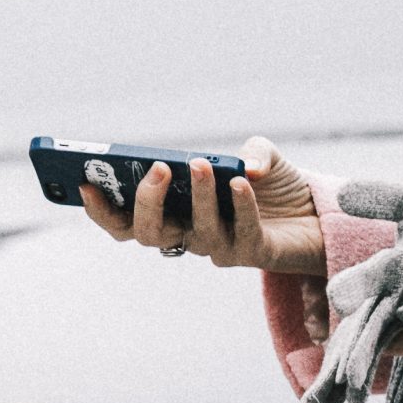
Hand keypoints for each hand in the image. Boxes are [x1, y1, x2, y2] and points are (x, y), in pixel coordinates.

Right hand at [78, 136, 325, 277]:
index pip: (125, 222)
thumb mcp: (256, 155)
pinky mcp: (253, 253)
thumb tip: (240, 164)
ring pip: (195, 232)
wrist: (316, 210)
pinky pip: (241, 232)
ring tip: (202, 164)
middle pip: (148, 234)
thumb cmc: (273, 184)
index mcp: (173, 211)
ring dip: (197, 197)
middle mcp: (190, 233)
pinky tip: (241, 181)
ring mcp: (220, 247)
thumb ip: (246, 150)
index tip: (85, 185)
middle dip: (145, 202)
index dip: (102, 211)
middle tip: (155, 170)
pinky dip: (240, 205)